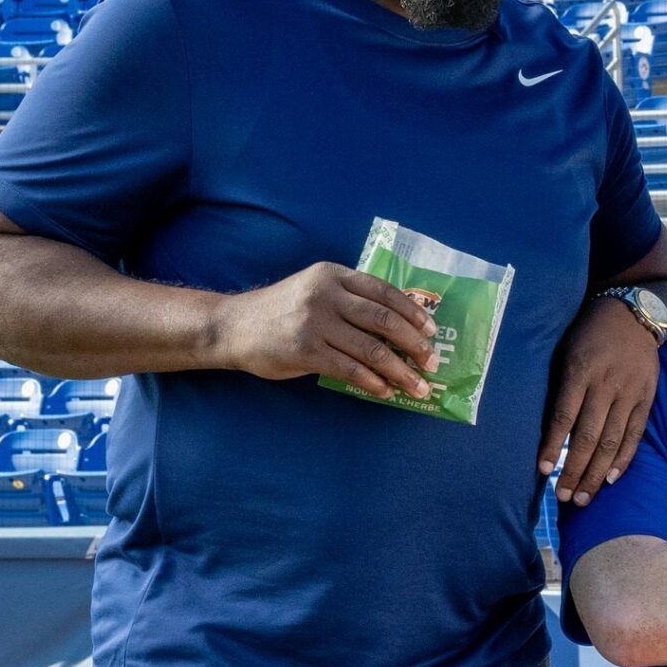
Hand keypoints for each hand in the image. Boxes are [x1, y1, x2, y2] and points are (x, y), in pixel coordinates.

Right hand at [212, 263, 439, 397]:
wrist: (234, 326)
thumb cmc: (281, 311)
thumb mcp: (315, 290)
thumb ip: (349, 300)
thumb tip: (397, 327)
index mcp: (334, 275)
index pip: (384, 291)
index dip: (413, 312)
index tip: (432, 331)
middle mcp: (327, 295)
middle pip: (384, 320)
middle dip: (414, 344)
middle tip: (431, 362)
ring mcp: (316, 323)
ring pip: (371, 349)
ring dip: (401, 370)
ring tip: (418, 386)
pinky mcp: (306, 350)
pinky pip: (350, 369)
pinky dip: (372, 382)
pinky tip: (386, 391)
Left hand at [542, 296, 658, 505]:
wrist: (634, 313)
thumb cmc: (588, 331)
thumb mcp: (565, 349)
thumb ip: (558, 385)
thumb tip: (542, 426)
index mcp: (581, 370)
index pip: (564, 416)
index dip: (552, 446)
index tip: (542, 471)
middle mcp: (607, 384)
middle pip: (589, 436)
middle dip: (575, 470)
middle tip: (563, 497)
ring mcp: (630, 393)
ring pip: (612, 441)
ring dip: (597, 473)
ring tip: (583, 497)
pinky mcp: (647, 398)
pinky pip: (635, 434)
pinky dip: (623, 458)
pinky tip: (611, 478)